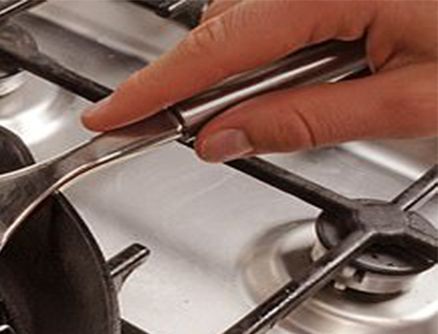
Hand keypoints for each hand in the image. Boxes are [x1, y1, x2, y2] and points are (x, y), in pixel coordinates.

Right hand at [81, 0, 437, 161]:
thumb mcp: (413, 104)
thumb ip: (304, 120)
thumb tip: (223, 138)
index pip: (216, 48)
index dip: (153, 89)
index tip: (106, 118)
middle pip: (229, 23)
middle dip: (205, 81)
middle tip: (194, 134)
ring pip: (257, 10)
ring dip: (256, 60)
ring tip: (303, 95)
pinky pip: (292, 0)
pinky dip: (289, 36)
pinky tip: (329, 61)